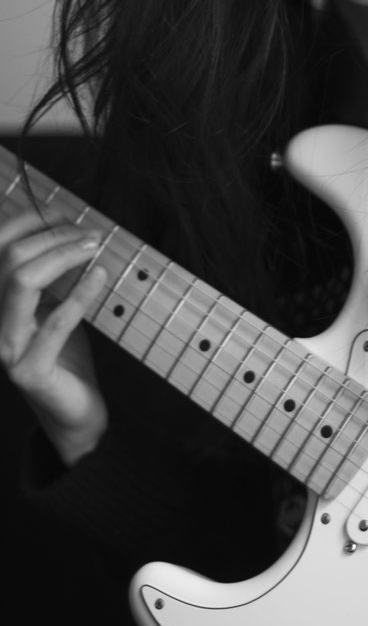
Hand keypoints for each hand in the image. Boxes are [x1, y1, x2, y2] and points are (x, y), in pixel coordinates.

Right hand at [0, 211, 108, 465]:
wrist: (73, 411)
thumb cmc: (65, 354)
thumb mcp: (52, 306)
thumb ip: (50, 274)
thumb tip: (65, 225)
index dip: (28, 221)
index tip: (64, 213)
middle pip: (11, 258)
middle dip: (53, 235)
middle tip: (90, 233)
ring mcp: (6, 347)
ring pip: (23, 280)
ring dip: (63, 255)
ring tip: (95, 246)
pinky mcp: (29, 370)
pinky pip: (55, 322)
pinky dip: (80, 293)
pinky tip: (100, 274)